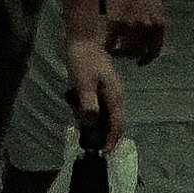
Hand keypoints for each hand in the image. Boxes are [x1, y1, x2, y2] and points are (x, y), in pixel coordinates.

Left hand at [66, 33, 125, 150]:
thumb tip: (91, 125)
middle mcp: (116, 98)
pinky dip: (89, 110)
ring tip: (76, 115)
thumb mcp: (83, 84)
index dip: (112, 140)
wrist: (83, 39)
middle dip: (100, 133)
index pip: (118, 125)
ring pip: (104, 115)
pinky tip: (75, 104)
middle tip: (84, 138)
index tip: (103, 152)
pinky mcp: (102, 89)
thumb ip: (88, 105)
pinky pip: (98, 106)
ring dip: (92, 121)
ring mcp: (110, 93)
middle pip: (112, 123)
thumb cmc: (83, 61)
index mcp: (115, 97)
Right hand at [104, 0, 168, 58]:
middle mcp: (147, 27)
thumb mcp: (155, 6)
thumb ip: (154, 23)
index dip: (146, 58)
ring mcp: (132, 25)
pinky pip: (112, 42)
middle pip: (138, 52)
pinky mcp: (117, 22)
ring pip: (125, 50)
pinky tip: (105, 45)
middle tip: (123, 54)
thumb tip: (150, 37)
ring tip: (113, 50)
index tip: (139, 62)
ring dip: (119, 53)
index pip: (154, 50)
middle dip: (130, 55)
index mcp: (158, 24)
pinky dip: (108, 47)